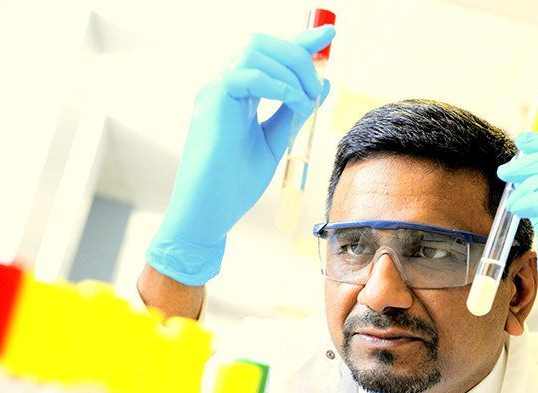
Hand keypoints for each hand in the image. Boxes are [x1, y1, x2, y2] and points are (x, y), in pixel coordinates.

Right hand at [147, 26, 334, 285]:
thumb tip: (323, 83)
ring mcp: (215, 93)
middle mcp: (224, 88)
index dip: (300, 40)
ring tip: (305, 101)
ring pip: (254, 51)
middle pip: (262, 44)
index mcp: (237, 96)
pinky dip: (275, 84)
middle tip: (317, 86)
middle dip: (298, 54)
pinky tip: (292, 102)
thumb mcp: (275, 142)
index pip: (269, 56)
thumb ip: (294, 112)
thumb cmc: (235, 184)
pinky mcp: (212, 104)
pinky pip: (245, 74)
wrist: (208, 214)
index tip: (329, 34)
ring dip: (290, 70)